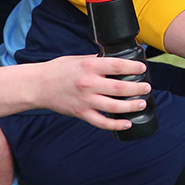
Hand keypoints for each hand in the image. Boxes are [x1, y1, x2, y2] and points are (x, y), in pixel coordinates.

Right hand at [31, 54, 149, 131]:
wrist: (38, 85)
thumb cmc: (58, 70)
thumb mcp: (79, 59)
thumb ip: (97, 61)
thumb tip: (117, 61)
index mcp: (89, 67)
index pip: (118, 66)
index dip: (133, 68)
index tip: (142, 69)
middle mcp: (89, 84)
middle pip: (120, 88)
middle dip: (138, 88)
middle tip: (147, 87)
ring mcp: (85, 101)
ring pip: (115, 107)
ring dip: (132, 106)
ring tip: (142, 103)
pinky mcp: (81, 113)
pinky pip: (101, 122)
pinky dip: (116, 125)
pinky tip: (127, 123)